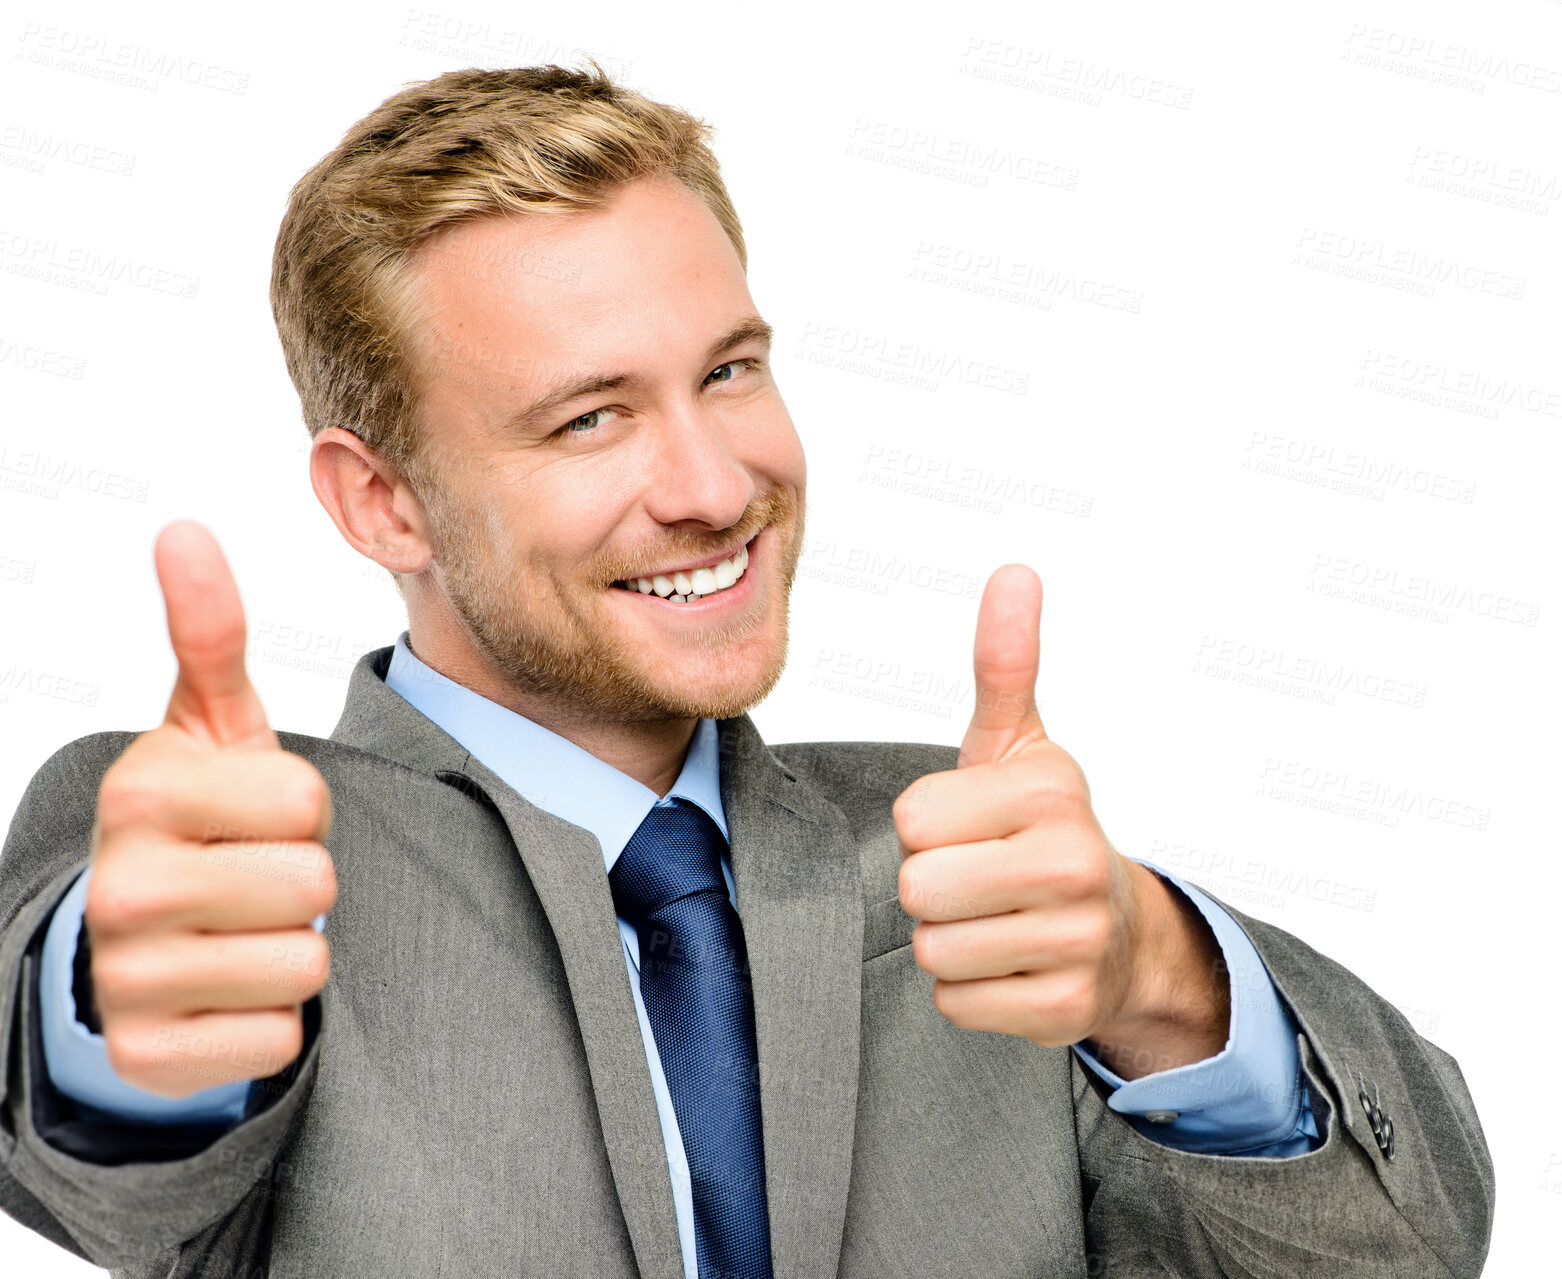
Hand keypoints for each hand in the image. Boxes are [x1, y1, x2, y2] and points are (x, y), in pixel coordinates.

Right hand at [84, 521, 336, 1097]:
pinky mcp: (153, 1054)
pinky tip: (224, 991)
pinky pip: (281, 1038)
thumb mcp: (207, 726)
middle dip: (302, 880)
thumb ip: (208, 632)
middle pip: (312, 883)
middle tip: (250, 877)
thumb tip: (184, 530)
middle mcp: (121, 887)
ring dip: (292, 949)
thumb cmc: (198, 818)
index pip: (306, 802)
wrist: (137, 936)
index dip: (302, 809)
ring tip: (241, 930)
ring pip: (304, 963)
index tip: (254, 815)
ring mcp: (129, 978)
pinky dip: (271, 1019)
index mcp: (143, 792)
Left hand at [893, 565, 1227, 1077]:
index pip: (912, 819)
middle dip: (932, 887)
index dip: (927, 826)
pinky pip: (956, 1002)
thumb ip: (1004, 662)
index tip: (973, 826)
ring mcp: (1076, 941)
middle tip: (978, 878)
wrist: (1119, 929)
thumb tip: (1014, 572)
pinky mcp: (1065, 1010)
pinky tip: (1012, 963)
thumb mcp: (1019, 743)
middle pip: (917, 888)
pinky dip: (971, 990)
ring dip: (949, 939)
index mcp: (1050, 792)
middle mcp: (1072, 863)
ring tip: (995, 919)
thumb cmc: (1044, 828)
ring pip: (933, 950)